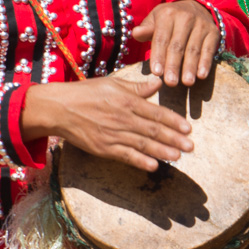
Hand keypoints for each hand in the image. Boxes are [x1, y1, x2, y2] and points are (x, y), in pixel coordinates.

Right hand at [21, 73, 194, 172]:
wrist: (58, 108)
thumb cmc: (86, 93)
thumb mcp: (112, 83)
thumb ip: (137, 87)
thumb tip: (158, 82)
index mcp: (126, 100)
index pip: (156, 112)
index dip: (174, 121)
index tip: (188, 128)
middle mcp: (122, 118)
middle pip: (153, 130)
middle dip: (174, 139)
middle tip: (191, 146)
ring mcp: (113, 134)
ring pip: (142, 144)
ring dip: (163, 151)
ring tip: (179, 156)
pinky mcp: (103, 148)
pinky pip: (125, 156)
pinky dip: (140, 161)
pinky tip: (154, 166)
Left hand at [132, 0, 219, 85]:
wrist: (195, 8)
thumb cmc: (170, 20)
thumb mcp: (156, 20)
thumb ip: (146, 29)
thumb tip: (136, 34)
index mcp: (167, 14)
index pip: (161, 38)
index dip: (158, 56)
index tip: (156, 73)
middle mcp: (185, 18)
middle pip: (177, 46)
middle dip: (174, 65)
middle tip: (170, 83)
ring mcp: (201, 25)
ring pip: (194, 50)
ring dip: (190, 67)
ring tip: (187, 82)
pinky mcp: (213, 32)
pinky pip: (209, 50)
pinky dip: (206, 63)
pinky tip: (202, 75)